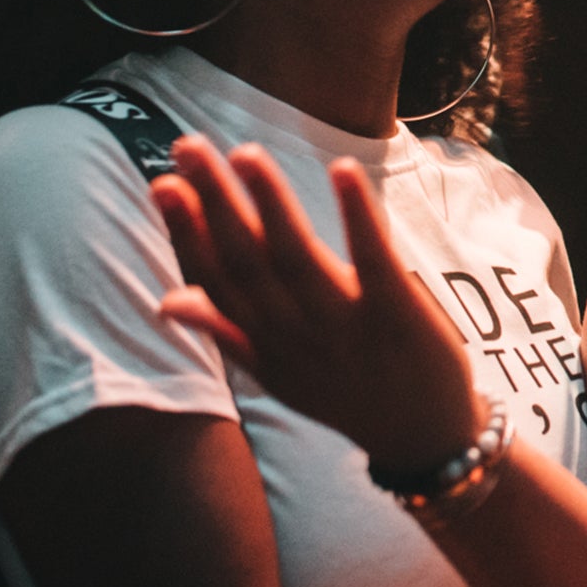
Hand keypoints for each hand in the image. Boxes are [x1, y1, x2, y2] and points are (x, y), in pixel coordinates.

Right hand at [154, 137, 487, 473]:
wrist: (424, 439)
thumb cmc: (345, 393)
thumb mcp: (277, 374)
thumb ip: (226, 333)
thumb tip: (166, 301)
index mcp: (265, 344)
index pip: (215, 282)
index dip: (185, 233)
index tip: (162, 182)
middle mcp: (297, 335)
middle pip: (247, 261)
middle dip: (214, 203)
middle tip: (188, 146)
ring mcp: (348, 326)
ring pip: (297, 258)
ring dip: (270, 203)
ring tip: (245, 154)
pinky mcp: (400, 316)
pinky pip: (373, 261)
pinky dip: (356, 217)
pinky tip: (341, 171)